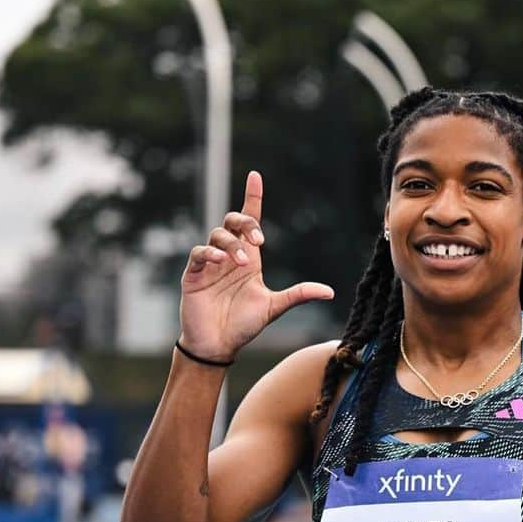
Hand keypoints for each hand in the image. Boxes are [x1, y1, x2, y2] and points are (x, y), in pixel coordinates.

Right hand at [179, 170, 333, 360]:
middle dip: (246, 223)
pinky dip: (208, 252)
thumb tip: (330, 292)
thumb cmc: (243, 325)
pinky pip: (198, 253)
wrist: (219, 345)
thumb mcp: (274, 306)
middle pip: (232, 221)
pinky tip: (219, 260)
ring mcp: (209, 264)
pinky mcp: (193, 274)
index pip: (250, 220)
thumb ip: (298, 295)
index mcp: (249, 258)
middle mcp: (229, 256)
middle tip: (259, 241)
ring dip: (232, 244)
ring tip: (243, 263)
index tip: (256, 176)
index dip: (252, 197)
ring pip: (217, 235)